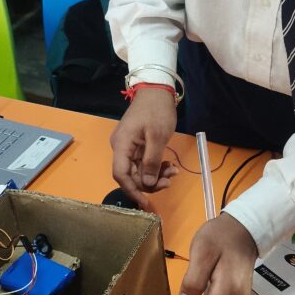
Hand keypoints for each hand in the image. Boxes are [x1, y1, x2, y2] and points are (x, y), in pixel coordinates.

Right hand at [110, 87, 178, 209]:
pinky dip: (156, 166)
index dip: (132, 191)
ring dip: (156, 174)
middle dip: (150, 182)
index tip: (145, 203)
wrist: (156, 90)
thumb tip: (148, 184)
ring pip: (139, 170)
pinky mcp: (136, 145)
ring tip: (173, 171)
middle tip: (170, 180)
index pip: (120, 175)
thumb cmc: (156, 110)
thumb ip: (152, 161)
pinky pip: (143, 162)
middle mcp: (121, 148)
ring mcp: (128, 147)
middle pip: (131, 175)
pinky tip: (169, 165)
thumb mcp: (158, 136)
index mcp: (122, 145)